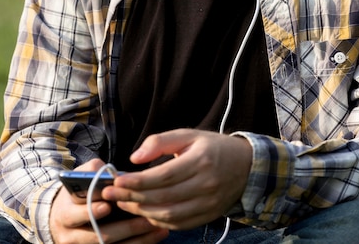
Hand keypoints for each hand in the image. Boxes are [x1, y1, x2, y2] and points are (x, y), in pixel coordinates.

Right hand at [50, 158, 168, 242]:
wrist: (65, 216)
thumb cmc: (78, 192)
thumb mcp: (79, 178)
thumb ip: (94, 172)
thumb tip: (113, 174)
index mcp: (66, 212)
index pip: (76, 213)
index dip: (92, 210)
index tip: (108, 206)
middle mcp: (72, 235)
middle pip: (98, 234)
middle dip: (125, 227)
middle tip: (147, 218)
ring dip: (138, 239)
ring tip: (158, 228)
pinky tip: (153, 237)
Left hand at [102, 129, 251, 230]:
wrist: (247, 167)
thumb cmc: (213, 147)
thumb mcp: (189, 135)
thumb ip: (161, 141)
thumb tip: (134, 157)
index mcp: (200, 161)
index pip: (163, 176)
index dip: (137, 181)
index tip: (116, 181)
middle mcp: (205, 185)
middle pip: (163, 198)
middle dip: (133, 198)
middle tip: (110, 194)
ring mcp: (208, 204)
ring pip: (169, 215)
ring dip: (142, 212)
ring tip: (124, 203)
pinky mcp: (208, 216)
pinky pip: (179, 225)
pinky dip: (159, 221)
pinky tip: (145, 213)